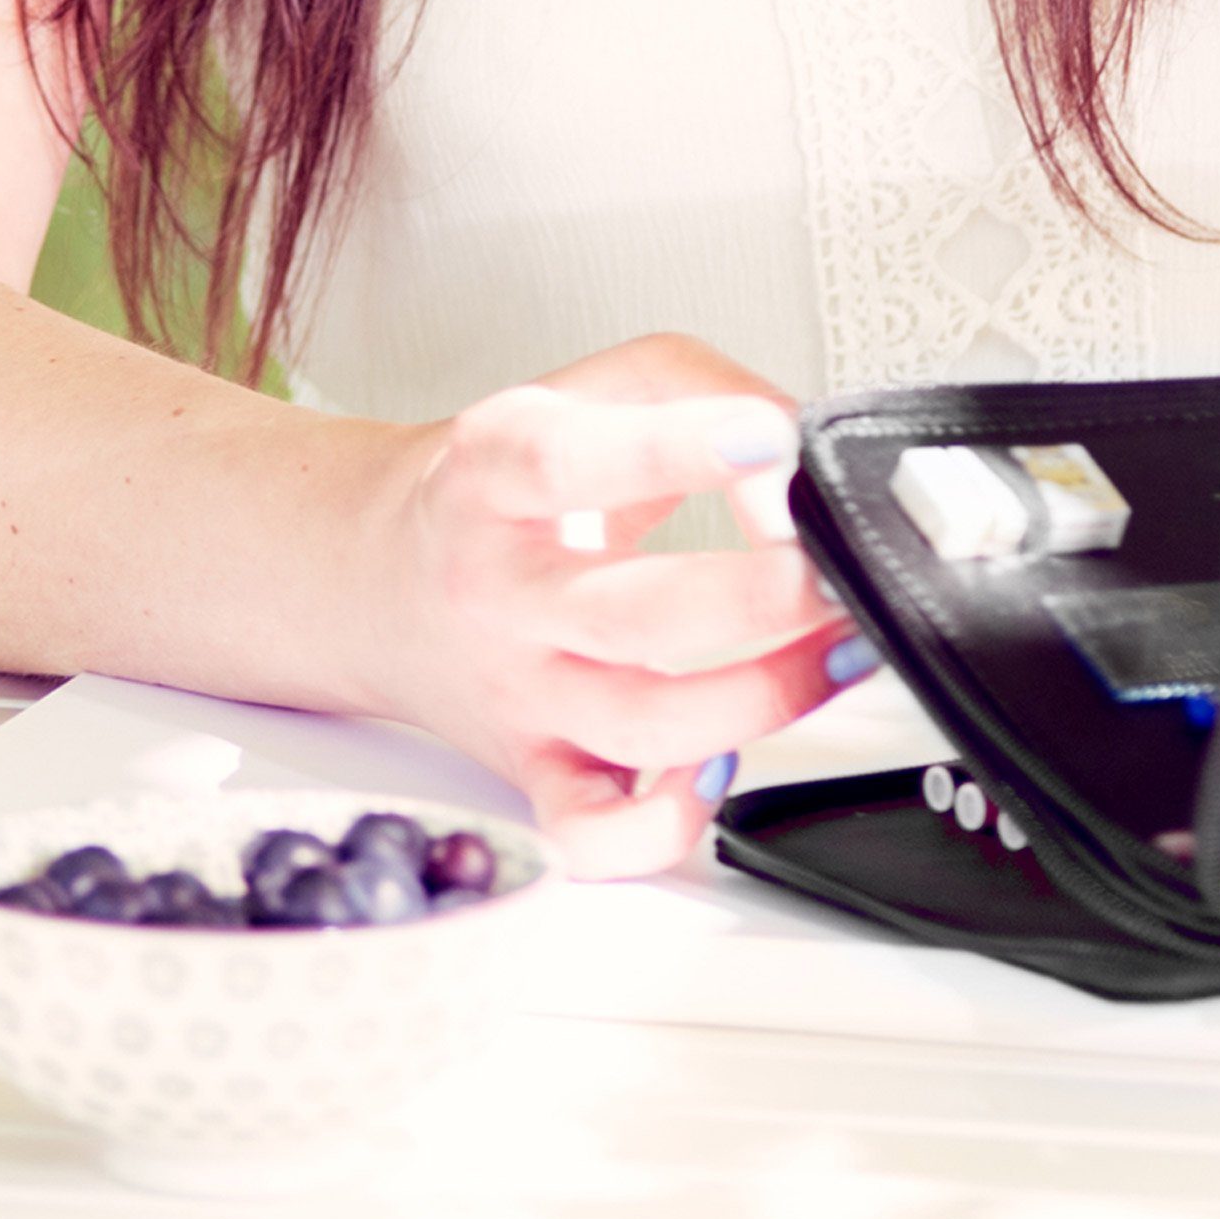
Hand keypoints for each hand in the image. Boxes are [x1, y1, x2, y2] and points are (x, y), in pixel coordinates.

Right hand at [369, 335, 869, 875]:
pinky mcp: (533, 768)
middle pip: (630, 615)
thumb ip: (705, 389)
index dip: (675, 450)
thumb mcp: (593, 385)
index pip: (566, 461)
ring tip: (836, 648)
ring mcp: (518, 690)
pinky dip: (667, 823)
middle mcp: (499, 590)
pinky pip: (593, 833)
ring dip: (764, 697)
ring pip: (641, 727)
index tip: (769, 439)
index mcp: (495, 473)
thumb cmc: (508, 481)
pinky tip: (724, 766)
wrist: (383, 573)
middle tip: (831, 567)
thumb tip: (791, 458)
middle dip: (759, 598)